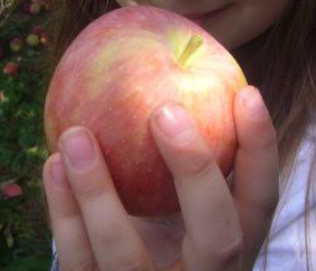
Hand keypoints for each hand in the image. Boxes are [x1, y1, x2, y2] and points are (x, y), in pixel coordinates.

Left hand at [42, 85, 278, 270]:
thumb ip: (186, 158)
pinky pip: (79, 262)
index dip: (261, 149)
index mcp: (235, 244)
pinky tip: (53, 165)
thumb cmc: (165, 232)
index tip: (247, 91)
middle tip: (164, 111)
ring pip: (125, 255)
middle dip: (194, 170)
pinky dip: (64, 212)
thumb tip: (176, 64)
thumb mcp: (187, 207)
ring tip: (75, 134)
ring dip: (97, 192)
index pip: (262, 200)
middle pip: (217, 236)